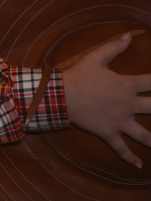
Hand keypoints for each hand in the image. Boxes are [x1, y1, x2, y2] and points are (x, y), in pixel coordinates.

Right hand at [63, 31, 150, 167]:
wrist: (59, 95)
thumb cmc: (78, 75)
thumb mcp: (95, 58)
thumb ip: (114, 47)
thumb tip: (130, 35)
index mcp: (127, 85)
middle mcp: (128, 105)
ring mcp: (119, 121)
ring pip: (144, 135)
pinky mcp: (108, 133)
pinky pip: (121, 148)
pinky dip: (129, 158)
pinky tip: (139, 165)